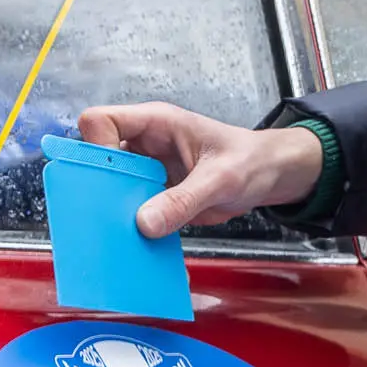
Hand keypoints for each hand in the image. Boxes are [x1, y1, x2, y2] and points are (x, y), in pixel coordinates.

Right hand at [76, 103, 324, 236]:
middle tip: (107, 214)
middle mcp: (144, 146)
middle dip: (98, 187)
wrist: (270, 177)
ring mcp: (147, 172)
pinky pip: (132, 210)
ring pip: (111, 188)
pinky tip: (141, 244)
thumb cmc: (250, 159)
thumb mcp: (220, 179)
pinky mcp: (155, 196)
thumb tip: (144, 223)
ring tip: (121, 234)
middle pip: (98, 158)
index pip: (100, 122)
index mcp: (155, 124)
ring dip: (113, 211)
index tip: (109, 177)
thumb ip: (183, 200)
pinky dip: (133, 228)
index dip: (96, 147)